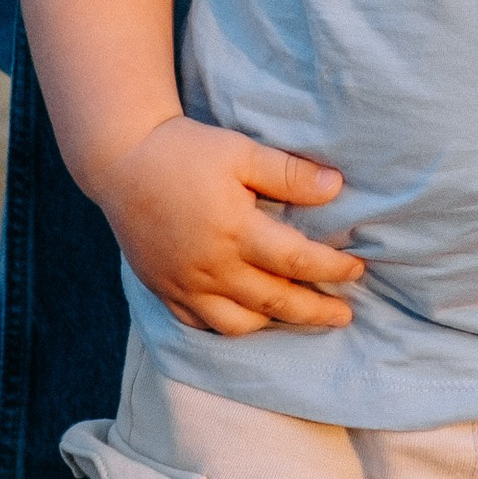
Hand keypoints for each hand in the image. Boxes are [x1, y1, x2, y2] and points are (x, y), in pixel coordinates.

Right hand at [97, 113, 364, 337]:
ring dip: (273, 324)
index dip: (333, 268)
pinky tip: (247, 320)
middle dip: (315, 311)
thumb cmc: (185, 150)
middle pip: (275, 301)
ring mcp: (184, 284)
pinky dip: (227, 327)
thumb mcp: (241, 151)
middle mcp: (211, 267)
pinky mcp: (163, 289)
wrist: (120, 160)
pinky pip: (199, 324)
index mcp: (235, 231)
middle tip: (345, 315)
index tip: (357, 268)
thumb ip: (289, 173)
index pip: (298, 261)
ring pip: (237, 324)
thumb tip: (337, 188)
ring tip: (297, 317)